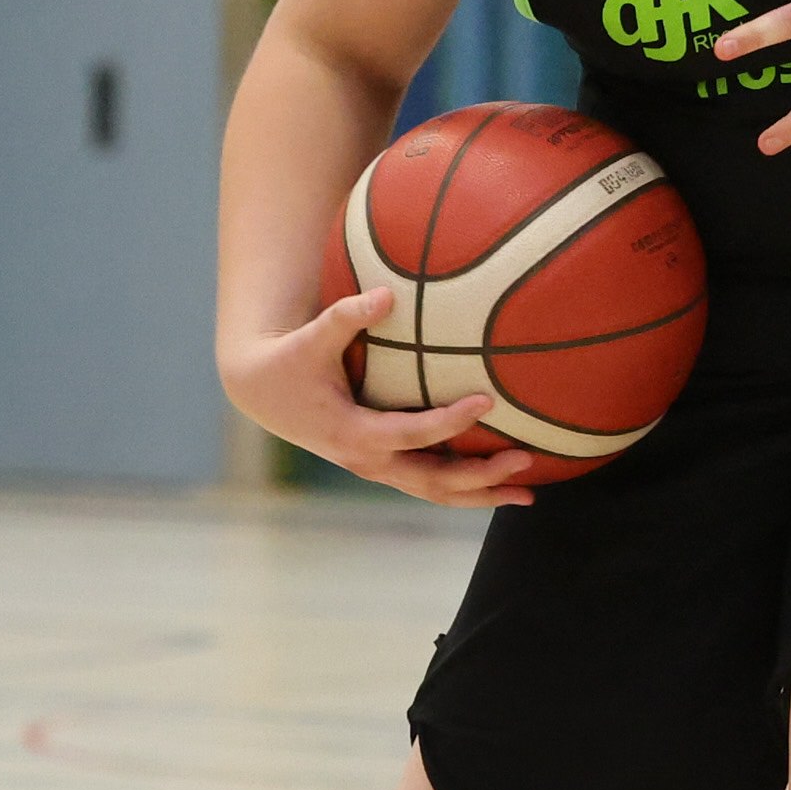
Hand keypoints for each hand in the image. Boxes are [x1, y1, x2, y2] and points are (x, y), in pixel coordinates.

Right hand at [221, 281, 537, 508]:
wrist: (262, 390)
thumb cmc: (291, 359)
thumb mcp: (313, 337)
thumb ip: (346, 315)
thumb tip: (385, 294)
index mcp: (354, 433)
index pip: (413, 434)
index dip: (451, 422)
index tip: (487, 401)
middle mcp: (368, 461)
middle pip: (434, 481)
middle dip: (481, 477)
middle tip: (526, 460)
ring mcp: (376, 468)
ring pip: (435, 492)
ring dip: (481, 495)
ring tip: (528, 494)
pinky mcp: (382, 465)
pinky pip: (428, 483)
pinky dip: (464, 487)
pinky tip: (499, 481)